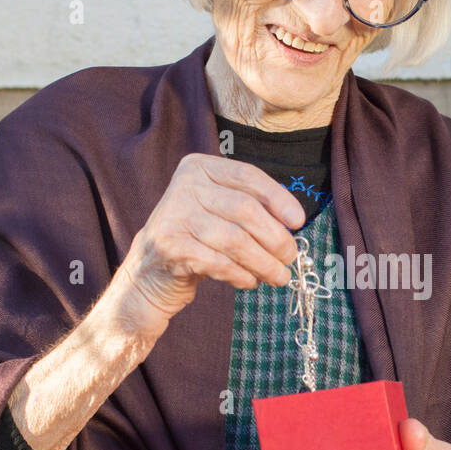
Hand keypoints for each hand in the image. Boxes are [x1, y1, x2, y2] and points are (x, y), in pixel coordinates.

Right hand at [114, 154, 305, 338]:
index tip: (299, 221)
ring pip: (235, 240)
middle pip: (245, 209)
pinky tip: (251, 281)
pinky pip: (219, 263)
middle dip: (275, 237)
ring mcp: (174, 215)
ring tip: (279, 277)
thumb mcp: (220, 211)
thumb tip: (293, 223)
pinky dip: (242, 275)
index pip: (248, 176)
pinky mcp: (170, 247)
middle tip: (290, 258)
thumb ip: (251, 207)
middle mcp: (184, 186)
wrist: (151, 271)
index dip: (278, 198)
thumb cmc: (197, 239)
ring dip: (264, 263)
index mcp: (199, 167)